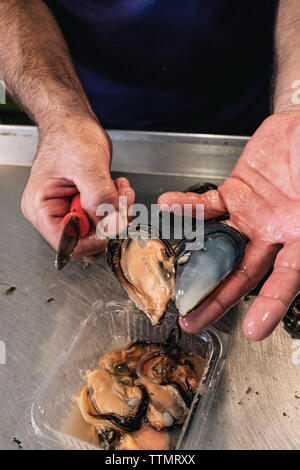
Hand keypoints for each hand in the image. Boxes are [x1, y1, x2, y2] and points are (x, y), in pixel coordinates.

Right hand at [21, 117, 134, 258]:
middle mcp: (54, 213)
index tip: (114, 226)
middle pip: (86, 239)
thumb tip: (111, 225)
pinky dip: (117, 204)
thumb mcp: (87, 166)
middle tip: (121, 202)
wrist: (74, 120)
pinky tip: (117, 186)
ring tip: (120, 189)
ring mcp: (70, 209)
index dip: (94, 239)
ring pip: (100, 229)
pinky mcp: (85, 203)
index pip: (67, 244)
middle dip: (109, 222)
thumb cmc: (69, 135)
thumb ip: (99, 198)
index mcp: (41, 208)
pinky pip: (106, 216)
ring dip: (117, 212)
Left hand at [159, 111, 299, 339]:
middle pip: (243, 272)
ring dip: (193, 260)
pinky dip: (189, 207)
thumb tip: (298, 248)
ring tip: (170, 278)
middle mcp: (275, 234)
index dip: (271, 305)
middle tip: (191, 322)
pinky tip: (170, 206)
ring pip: (220, 245)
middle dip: (216, 298)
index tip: (253, 330)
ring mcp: (252, 216)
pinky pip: (209, 205)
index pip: (286, 278)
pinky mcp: (235, 193)